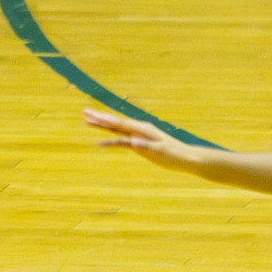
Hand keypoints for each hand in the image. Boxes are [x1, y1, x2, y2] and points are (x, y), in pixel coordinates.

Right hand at [82, 108, 197, 173]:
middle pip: (115, 122)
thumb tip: (132, 142)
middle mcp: (139, 129)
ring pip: (116, 129)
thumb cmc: (176, 155)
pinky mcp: (138, 144)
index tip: (91, 115)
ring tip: (87, 121)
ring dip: (102, 125)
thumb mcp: (161, 151)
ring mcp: (138, 136)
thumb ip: (146, 146)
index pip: (120, 123)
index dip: (105, 119)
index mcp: (143, 129)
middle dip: (99, 117)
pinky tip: (100, 143)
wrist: (187, 159)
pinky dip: (109, 140)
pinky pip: (120, 141)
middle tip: (84, 112)